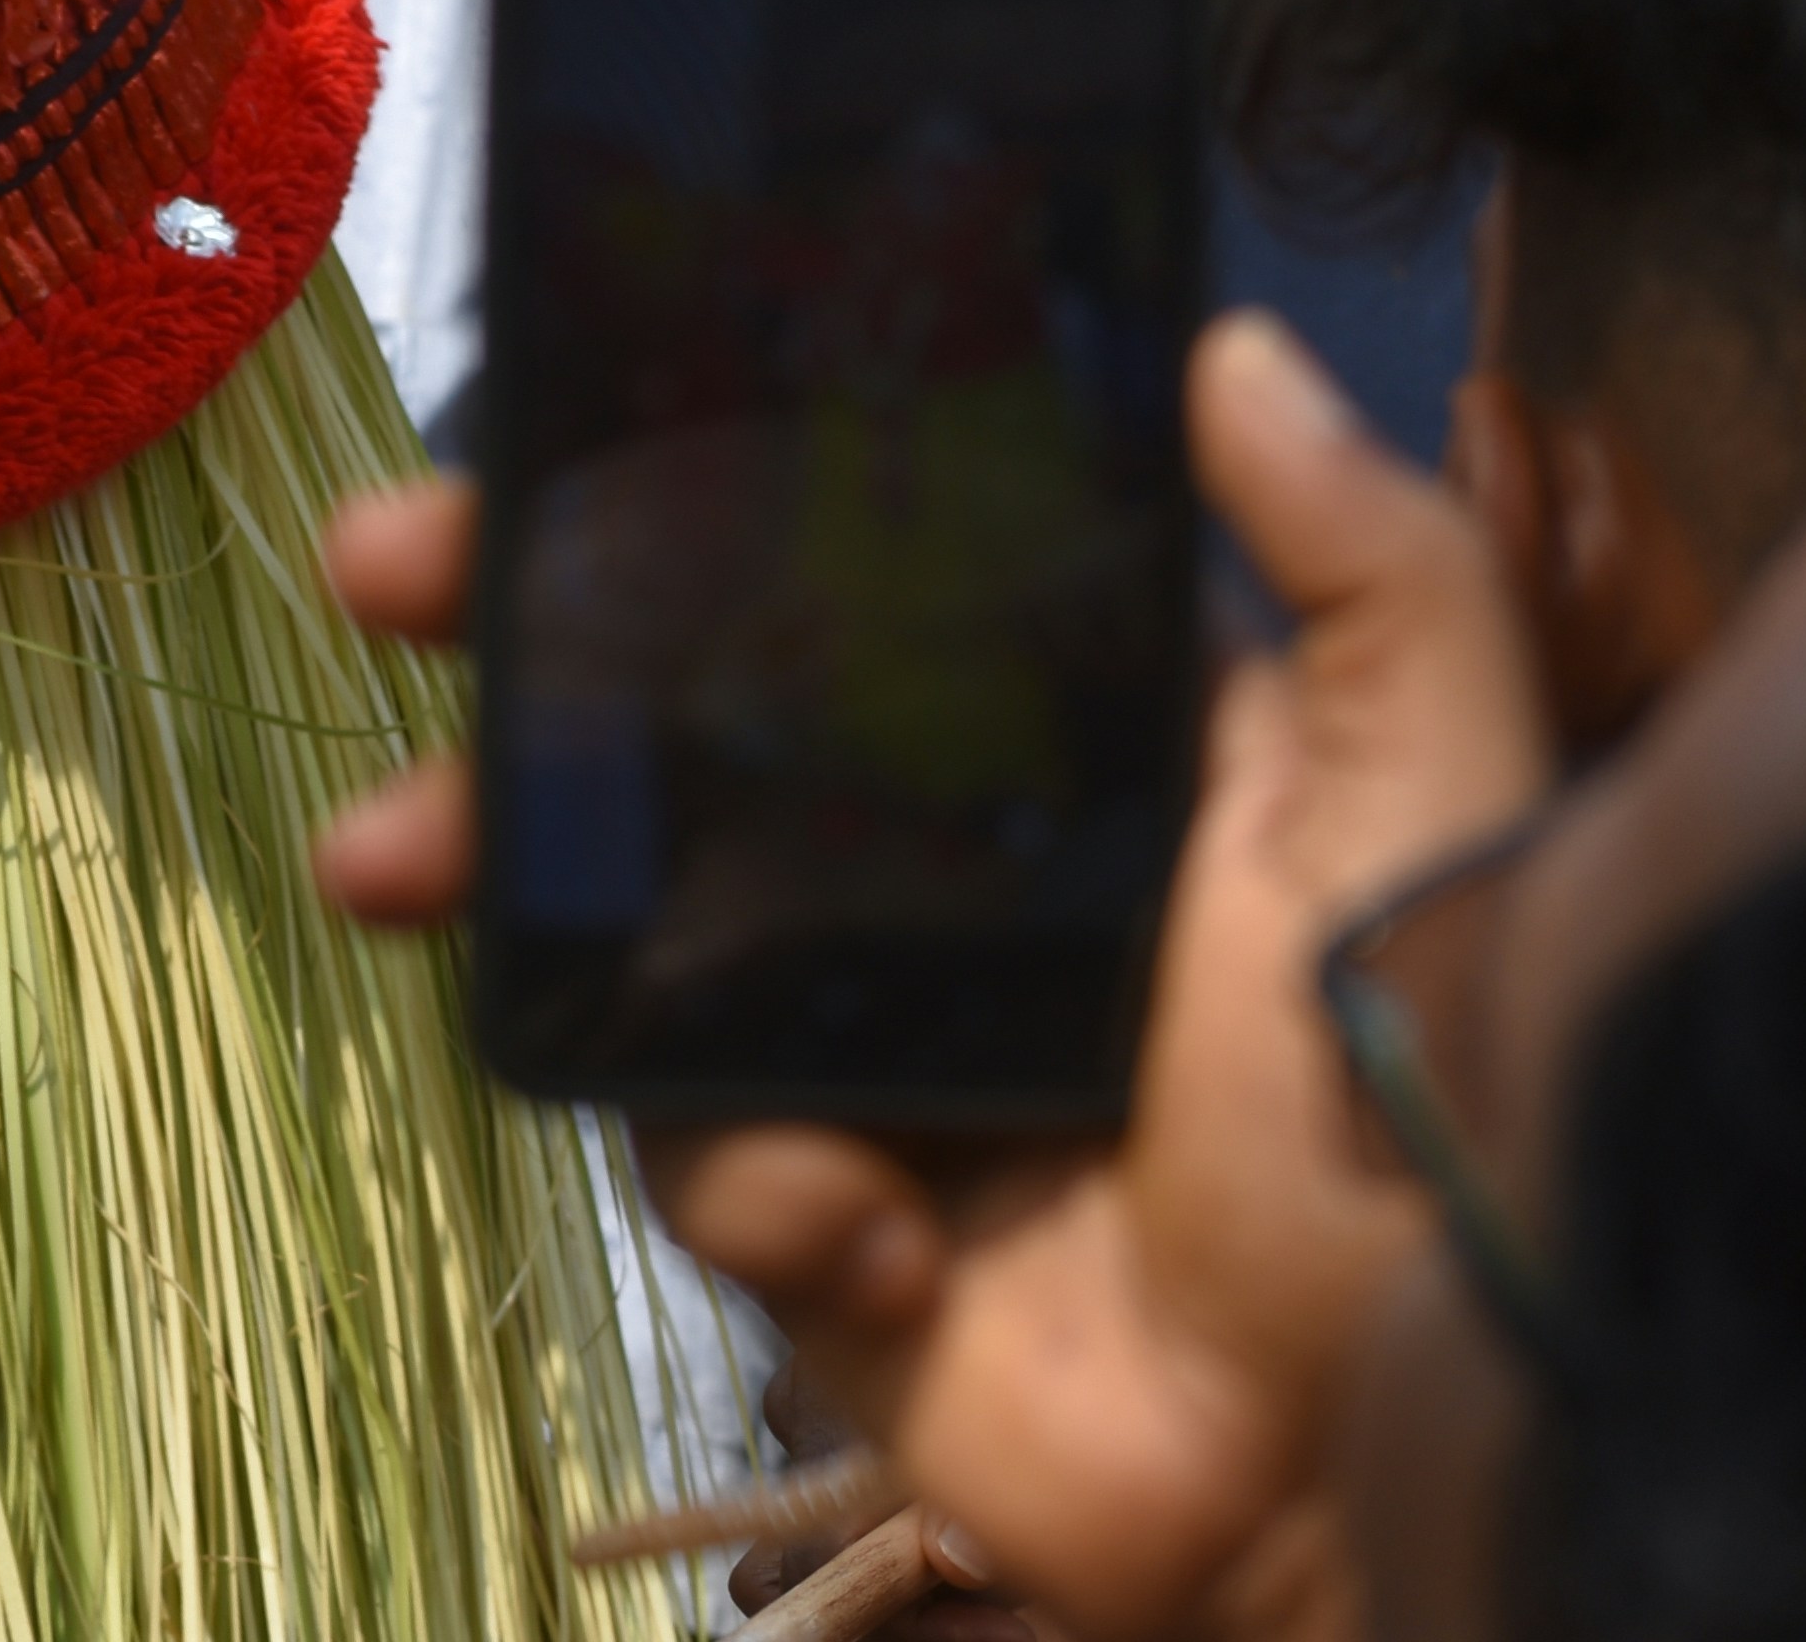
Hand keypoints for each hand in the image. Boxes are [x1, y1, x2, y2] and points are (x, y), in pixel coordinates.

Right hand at [307, 317, 1547, 1641]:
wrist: (1367, 1458)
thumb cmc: (1421, 1109)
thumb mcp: (1431, 805)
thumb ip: (1375, 573)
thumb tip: (1231, 346)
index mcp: (1049, 757)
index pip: (831, 586)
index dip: (683, 503)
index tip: (548, 426)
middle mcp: (925, 877)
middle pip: (669, 732)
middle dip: (504, 648)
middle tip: (375, 579)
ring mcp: (843, 1039)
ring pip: (616, 926)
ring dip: (501, 887)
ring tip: (389, 864)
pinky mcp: (799, 1200)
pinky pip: (684, 1145)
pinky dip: (752, 1171)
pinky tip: (871, 1220)